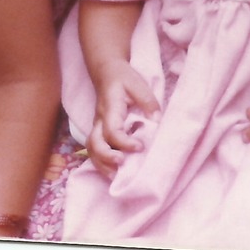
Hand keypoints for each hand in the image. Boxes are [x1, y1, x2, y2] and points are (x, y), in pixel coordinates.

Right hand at [86, 60, 158, 176]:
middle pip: (94, 143)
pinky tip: (112, 172)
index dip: (124, 142)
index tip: (139, 147)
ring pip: (91, 149)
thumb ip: (148, 102)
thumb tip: (158, 121)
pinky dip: (101, 163)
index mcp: (110, 108)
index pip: (112, 130)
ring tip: (115, 177)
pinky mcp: (98, 131)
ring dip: (101, 164)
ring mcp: (97, 126)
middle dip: (106, 157)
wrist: (107, 72)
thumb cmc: (123, 78)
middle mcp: (100, 120)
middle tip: (122, 164)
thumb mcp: (138, 84)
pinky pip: (94, 149)